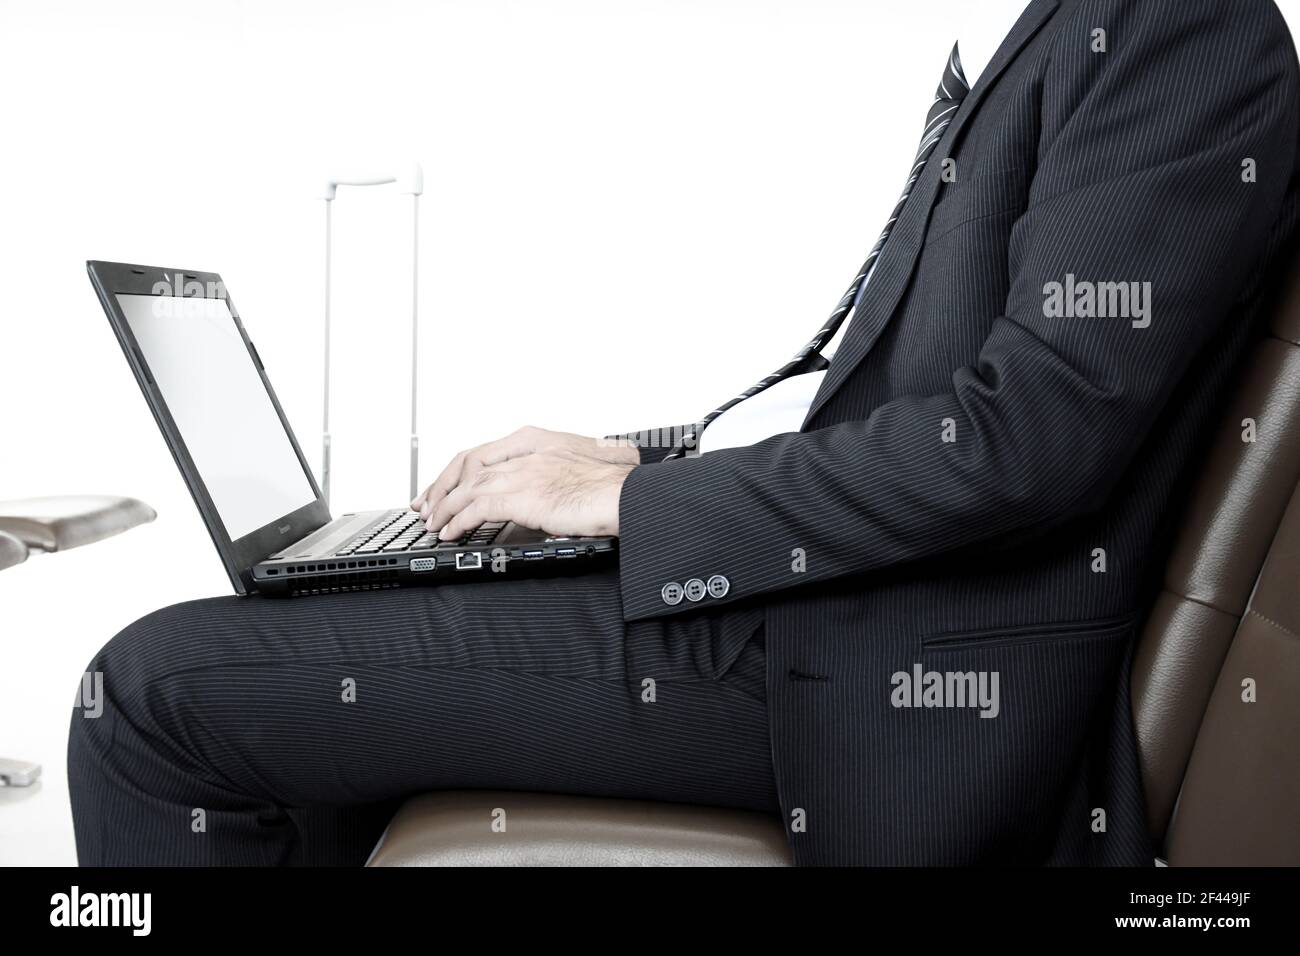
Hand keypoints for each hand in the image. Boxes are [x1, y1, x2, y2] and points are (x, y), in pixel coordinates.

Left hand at [411, 426, 639, 536]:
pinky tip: (451, 532)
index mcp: (538, 440)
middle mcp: (526, 451)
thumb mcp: (584, 465)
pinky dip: (458, 521)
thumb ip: (562, 467)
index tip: (444, 486)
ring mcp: (523, 472)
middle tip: (426, 505)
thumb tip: (556, 482)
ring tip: (433, 524)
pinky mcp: (523, 496)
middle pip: (467, 465)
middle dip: (441, 487)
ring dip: (445, 508)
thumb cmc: (616, 485)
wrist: (630, 495)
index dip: (457, 471)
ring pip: (468, 487)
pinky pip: (477, 507)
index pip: (483, 452)